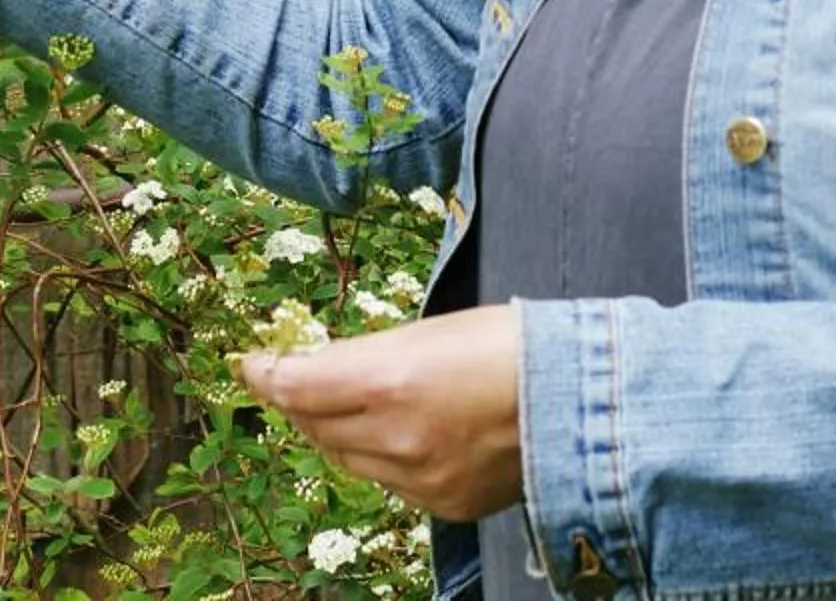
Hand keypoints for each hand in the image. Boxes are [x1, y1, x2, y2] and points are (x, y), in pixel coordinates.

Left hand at [236, 305, 523, 520]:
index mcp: (391, 380)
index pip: (298, 385)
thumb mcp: (431, 330)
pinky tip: (394, 436)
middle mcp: (398, 436)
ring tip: (339, 407)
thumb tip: (323, 367)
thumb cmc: (512, 345)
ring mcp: (422, 478)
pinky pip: (390, 484)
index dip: (267, 373)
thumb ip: (369, 355)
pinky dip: (379, 460)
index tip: (251, 363)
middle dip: (300, 401)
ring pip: (349, 459)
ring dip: (335, 432)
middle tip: (294, 379)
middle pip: (316, 426)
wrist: (584, 398)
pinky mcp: (446, 504)